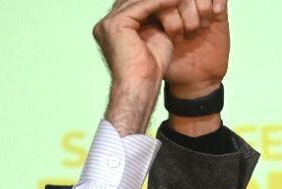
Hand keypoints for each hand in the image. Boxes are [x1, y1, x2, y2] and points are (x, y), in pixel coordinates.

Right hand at [94, 0, 216, 134]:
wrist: (142, 87)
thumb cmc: (150, 69)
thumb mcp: (155, 36)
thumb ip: (156, 18)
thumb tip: (170, 2)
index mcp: (112, 28)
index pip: (134, 4)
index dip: (153, 0)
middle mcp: (105, 24)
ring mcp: (107, 23)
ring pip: (138, 0)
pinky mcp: (115, 24)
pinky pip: (142, 6)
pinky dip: (160, 2)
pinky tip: (176, 0)